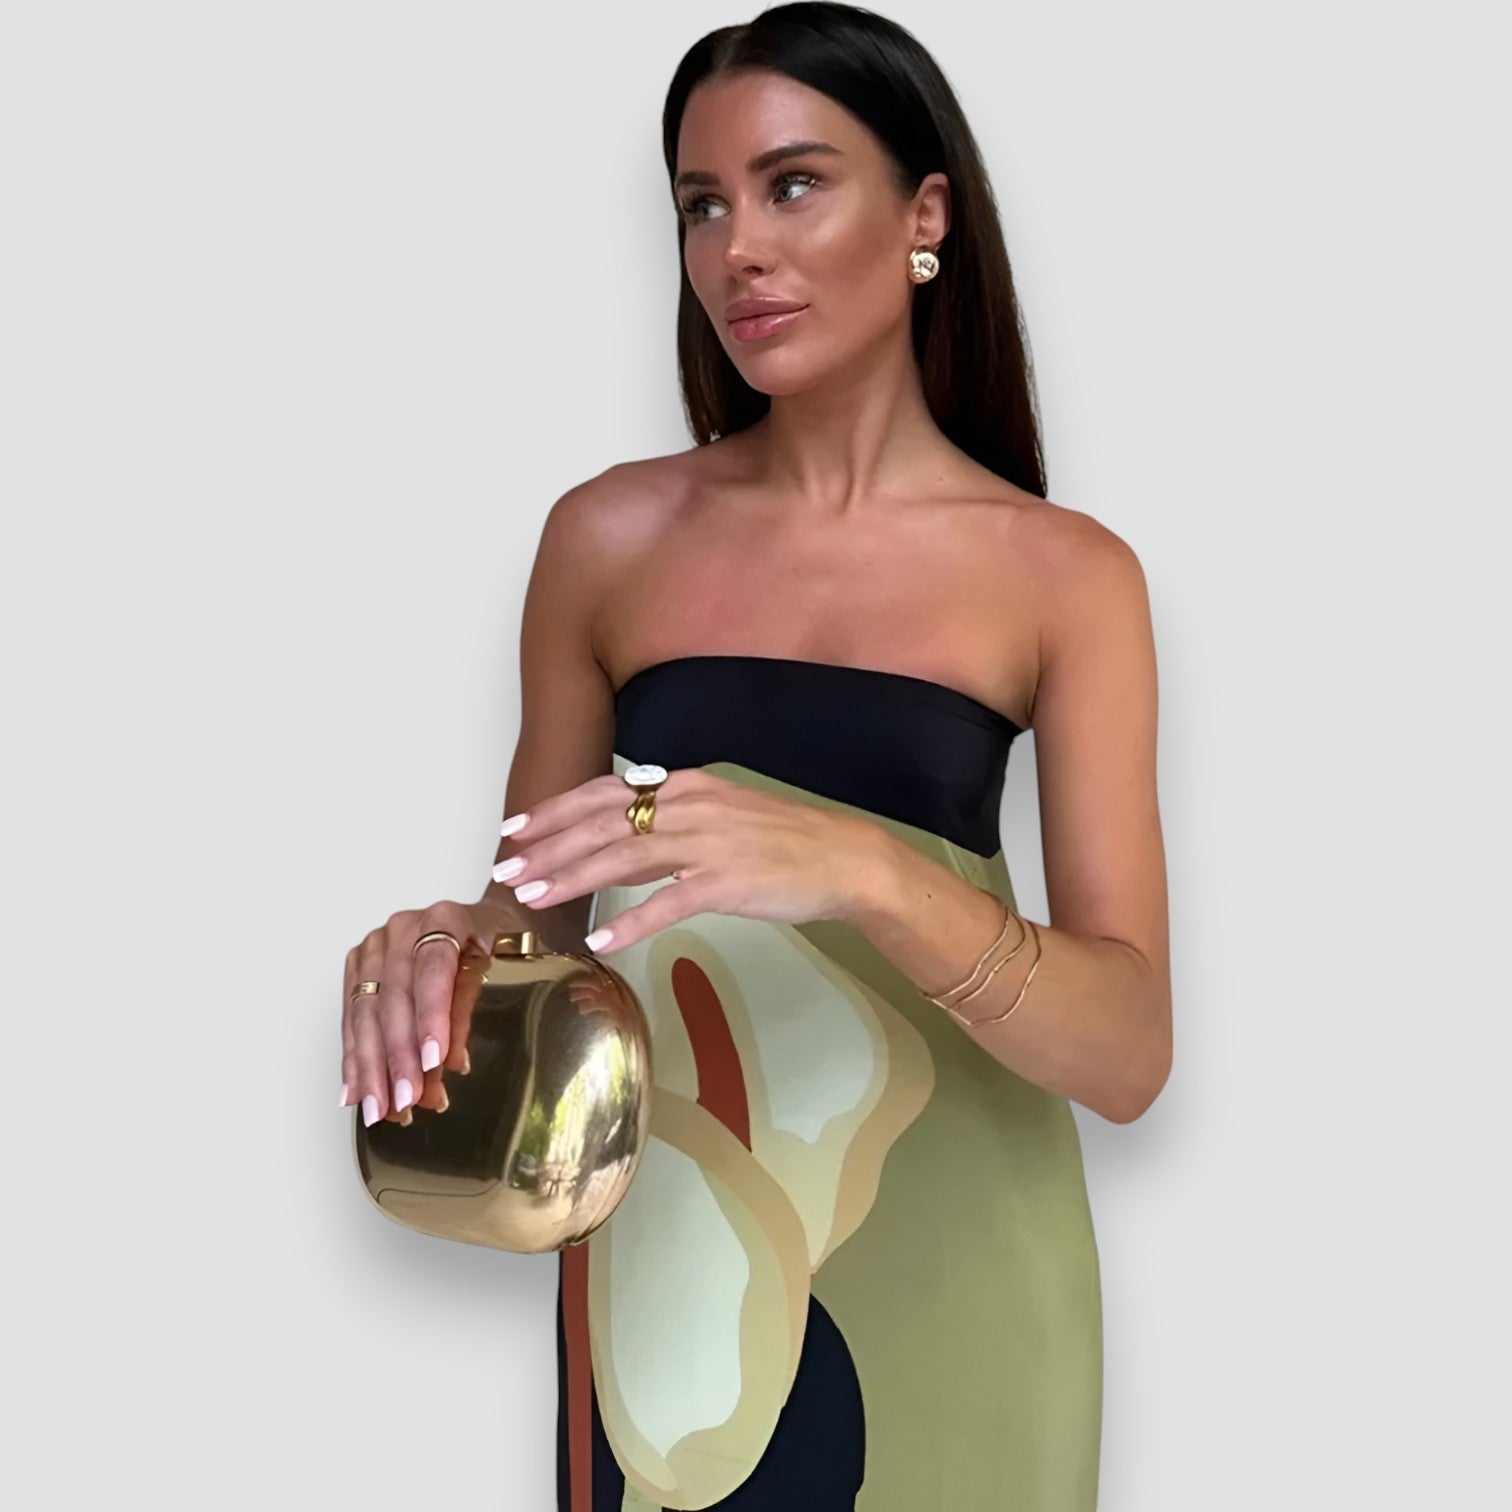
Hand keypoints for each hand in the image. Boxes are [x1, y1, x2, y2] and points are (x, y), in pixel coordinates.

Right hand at [340, 897, 516, 1126]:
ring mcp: (376, 947)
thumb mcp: (502, 971)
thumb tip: (450, 1064)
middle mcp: (403, 927)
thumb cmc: (497, 946)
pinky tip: (356, 1091)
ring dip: (372, 1067)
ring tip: (381, 1107)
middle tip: (406, 1098)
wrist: (484, 925)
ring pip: (366, 1012)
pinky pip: (352, 1019)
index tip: (433, 1060)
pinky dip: (355, 1059)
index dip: (431, 1015)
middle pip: (394, 995)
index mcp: (445, 917)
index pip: (434, 966)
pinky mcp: (359, 969)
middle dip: (398, 1055)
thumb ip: (469, 1012)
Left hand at [491, 768, 885, 953]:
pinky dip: (631, 922)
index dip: (554, 812)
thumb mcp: (721, 812)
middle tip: (504, 871)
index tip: (514, 830)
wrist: (844, 858)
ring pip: (623, 857)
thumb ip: (672, 816)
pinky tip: (600, 940)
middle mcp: (690, 806)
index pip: (604, 793)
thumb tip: (623, 827)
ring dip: (571, 878)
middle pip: (601, 823)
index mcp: (685, 786)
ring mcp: (709, 843)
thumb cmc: (783, 840)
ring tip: (531, 898)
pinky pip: (668, 902)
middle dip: (546, 847)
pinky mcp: (728, 882)